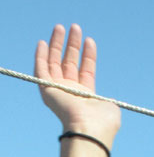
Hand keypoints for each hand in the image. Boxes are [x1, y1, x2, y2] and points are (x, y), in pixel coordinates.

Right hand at [34, 23, 119, 144]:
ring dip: (56, 44)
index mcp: (86, 96)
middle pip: (68, 63)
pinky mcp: (46, 90)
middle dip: (72, 45)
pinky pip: (40, 70)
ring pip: (53, 63)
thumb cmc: (103, 122)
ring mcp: (58, 91)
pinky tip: (42, 42)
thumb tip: (107, 102)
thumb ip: (107, 100)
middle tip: (75, 27)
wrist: (89, 130)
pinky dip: (40, 56)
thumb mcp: (110, 107)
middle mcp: (71, 92)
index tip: (90, 40)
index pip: (85, 70)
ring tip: (61, 26)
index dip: (88, 55)